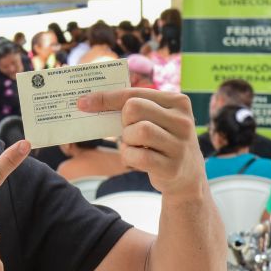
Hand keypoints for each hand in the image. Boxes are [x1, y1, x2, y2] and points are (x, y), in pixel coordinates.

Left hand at [78, 88, 204, 197]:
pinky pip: (138, 156)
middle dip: (124, 121)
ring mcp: (180, 145)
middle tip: (130, 131)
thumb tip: (89, 102)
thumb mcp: (156, 119)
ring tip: (135, 146)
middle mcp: (183, 121)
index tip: (83, 102)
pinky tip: (135, 159)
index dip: (106, 98)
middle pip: (134, 108)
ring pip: (139, 131)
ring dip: (127, 140)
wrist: (187, 176)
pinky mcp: (172, 167)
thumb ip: (133, 107)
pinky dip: (129, 157)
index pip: (134, 93)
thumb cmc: (161, 141)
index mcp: (177, 101)